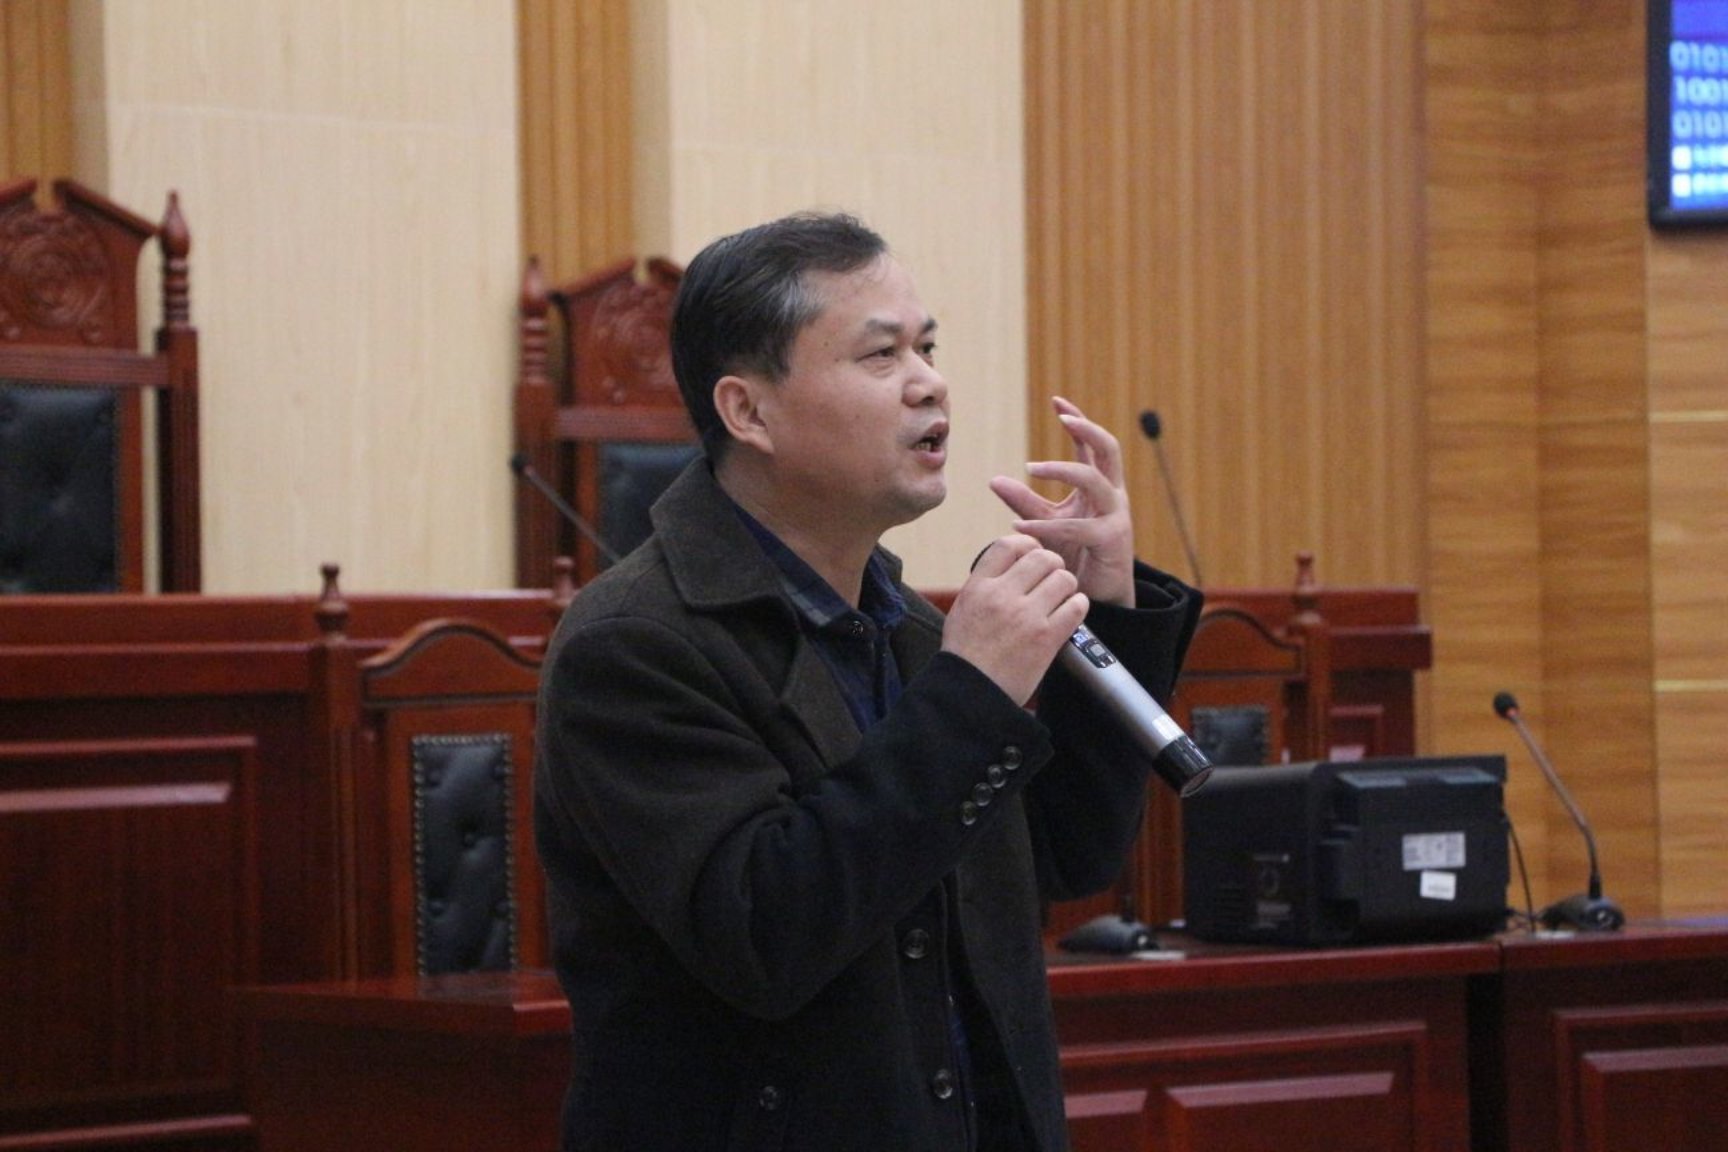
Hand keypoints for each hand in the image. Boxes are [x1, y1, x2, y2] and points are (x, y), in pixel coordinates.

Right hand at [942, 534, 1087, 705]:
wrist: (971, 693)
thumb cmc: (966, 654)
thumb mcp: (963, 609)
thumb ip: (985, 584)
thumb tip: (1011, 564)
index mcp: (979, 587)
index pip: (1008, 545)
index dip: (1026, 545)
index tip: (1032, 554)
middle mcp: (1002, 596)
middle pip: (1042, 557)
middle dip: (1052, 565)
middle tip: (1052, 578)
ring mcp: (1026, 616)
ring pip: (1064, 579)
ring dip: (1067, 586)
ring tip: (1061, 597)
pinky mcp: (1046, 638)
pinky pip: (1075, 606)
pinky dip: (1077, 606)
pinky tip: (1070, 612)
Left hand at [989, 397, 1134, 607]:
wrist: (1097, 597)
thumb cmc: (1075, 556)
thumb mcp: (1046, 523)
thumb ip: (1023, 501)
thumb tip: (994, 480)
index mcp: (1101, 487)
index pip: (1093, 445)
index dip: (1078, 420)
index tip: (1056, 401)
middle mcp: (1113, 496)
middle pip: (1108, 449)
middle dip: (1087, 428)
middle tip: (1062, 417)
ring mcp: (1116, 516)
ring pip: (1094, 480)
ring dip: (1062, 470)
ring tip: (1030, 468)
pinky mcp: (1111, 540)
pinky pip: (1077, 525)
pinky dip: (1046, 525)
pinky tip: (1019, 527)